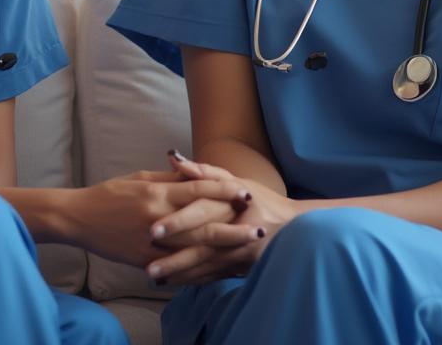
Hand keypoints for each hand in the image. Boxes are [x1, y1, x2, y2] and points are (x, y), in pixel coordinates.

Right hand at [66, 169, 252, 267]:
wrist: (80, 218)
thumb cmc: (112, 194)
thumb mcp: (141, 179)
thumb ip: (170, 179)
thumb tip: (198, 175)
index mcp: (157, 192)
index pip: (197, 190)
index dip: (224, 191)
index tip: (246, 193)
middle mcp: (157, 217)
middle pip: (203, 223)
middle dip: (234, 227)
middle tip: (260, 229)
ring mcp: (152, 243)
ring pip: (195, 249)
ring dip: (224, 251)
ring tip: (247, 252)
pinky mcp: (146, 261)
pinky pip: (179, 268)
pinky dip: (201, 270)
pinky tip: (220, 271)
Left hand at [144, 151, 301, 284]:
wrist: (295, 227)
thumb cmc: (262, 199)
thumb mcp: (238, 181)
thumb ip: (205, 171)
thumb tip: (174, 158)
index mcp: (232, 205)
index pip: (200, 212)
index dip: (177, 222)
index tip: (151, 231)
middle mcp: (236, 232)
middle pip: (200, 247)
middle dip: (173, 259)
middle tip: (146, 268)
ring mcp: (240, 255)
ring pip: (205, 268)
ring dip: (179, 274)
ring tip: (152, 278)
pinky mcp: (241, 269)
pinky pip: (212, 277)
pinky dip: (192, 281)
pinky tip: (172, 284)